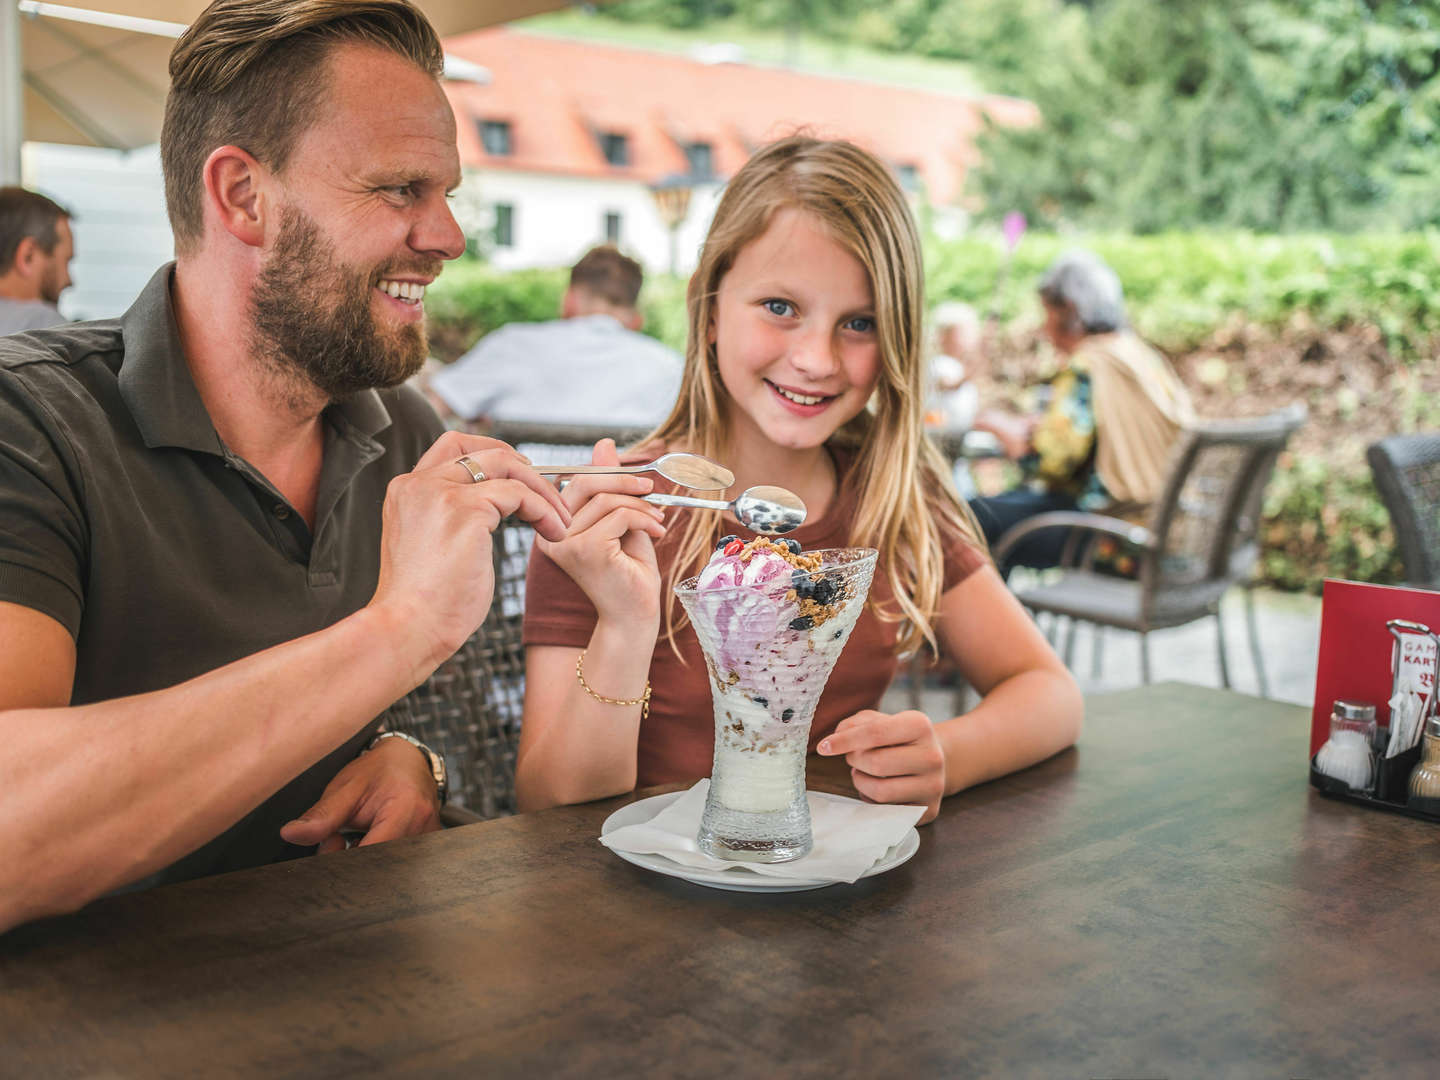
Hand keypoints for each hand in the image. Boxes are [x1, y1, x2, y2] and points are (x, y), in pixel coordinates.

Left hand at [280, 737, 441, 853]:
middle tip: (338, 842)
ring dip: (367, 860)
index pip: (372, 854)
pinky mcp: (430, 845)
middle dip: (353, 861)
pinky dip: (379, 859)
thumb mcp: (346, 788)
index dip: (345, 861)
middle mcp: (425, 827)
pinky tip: (370, 843)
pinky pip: (400, 863)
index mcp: (405, 809)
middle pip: (382, 866)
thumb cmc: (377, 772)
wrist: (408, 760)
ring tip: (355, 839)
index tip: (329, 848)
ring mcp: (431, 838)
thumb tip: (290, 835)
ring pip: (390, 867)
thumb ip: (321, 816)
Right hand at [369, 431, 571, 671]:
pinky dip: (544, 510)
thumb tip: (494, 509)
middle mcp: (420, 484)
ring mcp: (441, 493)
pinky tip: (553, 532)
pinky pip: (519, 494)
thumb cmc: (425, 604)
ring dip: (542, 491)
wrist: (408, 629)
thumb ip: (454, 518)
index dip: (493, 454)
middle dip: (525, 467)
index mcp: (408, 492)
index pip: (453, 448)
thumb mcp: (433, 547)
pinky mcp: (465, 510)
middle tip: (552, 496)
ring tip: (560, 521)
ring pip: (507, 466)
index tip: (522, 477)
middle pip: (482, 449)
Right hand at [537, 439, 665, 627]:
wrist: (635, 616)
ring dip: (641, 505)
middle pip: (583, 482)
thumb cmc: (628, 571)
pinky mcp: (586, 550)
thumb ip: (609, 486)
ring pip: (607, 499)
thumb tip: (604, 445)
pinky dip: (645, 518)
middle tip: (651, 489)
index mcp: (554, 526)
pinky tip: (657, 531)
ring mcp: (565, 543)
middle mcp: (552, 534)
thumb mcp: (619, 519)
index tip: (639, 483)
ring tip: (658, 520)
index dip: (608, 474)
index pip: (575, 481)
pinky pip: (619, 515)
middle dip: (623, 480)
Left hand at [817, 710, 945, 824]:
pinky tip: (877, 787)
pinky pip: (886, 810)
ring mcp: (934, 785)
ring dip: (861, 781)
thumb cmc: (897, 738)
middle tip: (854, 757)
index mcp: (920, 726)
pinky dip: (872, 798)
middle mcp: (932, 755)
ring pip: (880, 791)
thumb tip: (835, 739)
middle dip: (855, 760)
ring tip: (864, 772)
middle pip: (876, 763)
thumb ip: (854, 724)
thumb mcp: (879, 721)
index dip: (844, 741)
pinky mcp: (929, 809)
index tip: (823, 747)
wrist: (932, 760)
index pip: (876, 733)